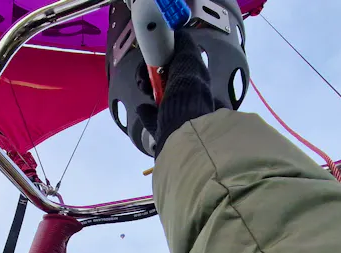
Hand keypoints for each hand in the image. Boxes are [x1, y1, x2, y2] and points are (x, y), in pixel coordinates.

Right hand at [136, 29, 225, 157]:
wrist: (183, 130)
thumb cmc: (187, 93)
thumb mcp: (188, 60)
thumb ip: (184, 45)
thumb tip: (178, 34)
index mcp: (197, 80)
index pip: (181, 63)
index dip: (165, 57)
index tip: (154, 56)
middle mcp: (190, 97)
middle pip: (167, 80)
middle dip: (152, 74)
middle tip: (145, 77)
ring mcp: (178, 116)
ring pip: (159, 97)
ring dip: (148, 89)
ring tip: (144, 89)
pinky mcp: (166, 132)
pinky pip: (153, 118)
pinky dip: (146, 112)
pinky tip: (143, 108)